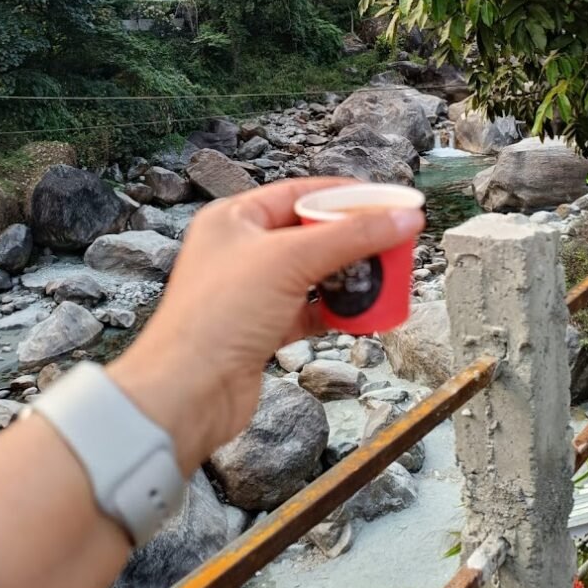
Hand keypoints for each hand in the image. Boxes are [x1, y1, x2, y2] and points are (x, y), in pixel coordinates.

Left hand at [108, 177, 424, 473]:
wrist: (187, 394)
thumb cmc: (214, 319)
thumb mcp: (291, 261)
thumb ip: (351, 237)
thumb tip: (400, 217)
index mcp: (234, 219)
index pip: (300, 193)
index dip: (346, 196)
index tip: (387, 202)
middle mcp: (241, 251)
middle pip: (311, 234)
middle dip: (353, 240)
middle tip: (393, 241)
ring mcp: (251, 292)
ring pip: (314, 274)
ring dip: (348, 277)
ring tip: (382, 277)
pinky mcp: (262, 329)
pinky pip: (310, 311)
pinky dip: (336, 311)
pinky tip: (359, 313)